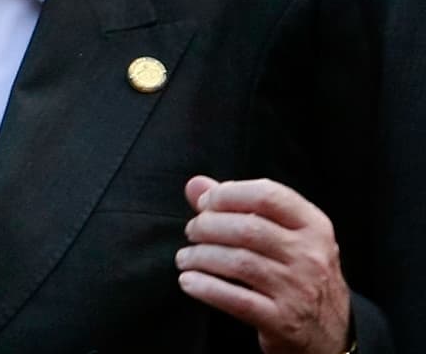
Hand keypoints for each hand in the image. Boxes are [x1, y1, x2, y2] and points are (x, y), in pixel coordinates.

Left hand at [175, 176, 351, 353]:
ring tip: (185, 257)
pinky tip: (189, 281)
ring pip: (238, 262)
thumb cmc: (298, 273)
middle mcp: (311, 256)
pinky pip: (235, 299)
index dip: (227, 194)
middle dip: (207, 226)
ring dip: (200, 256)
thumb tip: (195, 184)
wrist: (330, 332)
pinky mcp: (283, 321)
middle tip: (191, 232)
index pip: (268, 195)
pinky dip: (205, 287)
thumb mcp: (286, 236)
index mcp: (314, 226)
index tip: (204, 203)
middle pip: (247, 229)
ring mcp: (299, 289)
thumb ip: (240, 206)